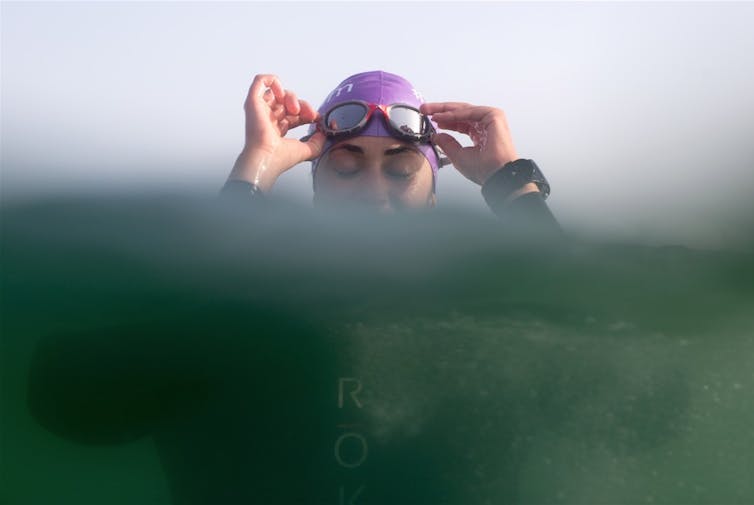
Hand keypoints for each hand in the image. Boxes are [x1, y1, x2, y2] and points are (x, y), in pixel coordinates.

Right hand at [228, 74, 325, 191]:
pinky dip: (273, 81)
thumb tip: (323, 133)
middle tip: (310, 115)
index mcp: (277, 129)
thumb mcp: (307, 150)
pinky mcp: (254, 102)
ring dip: (291, 97)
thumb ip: (318, 142)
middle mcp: (268, 119)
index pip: (294, 115)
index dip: (307, 113)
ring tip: (295, 109)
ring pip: (278, 93)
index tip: (316, 119)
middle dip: (303, 106)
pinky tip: (281, 93)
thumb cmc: (279, 158)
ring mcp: (260, 110)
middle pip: (288, 102)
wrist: (267, 157)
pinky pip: (260, 81)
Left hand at [420, 102, 518, 185]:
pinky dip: (455, 114)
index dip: (444, 120)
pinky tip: (442, 116)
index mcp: (480, 135)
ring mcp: (491, 120)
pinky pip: (470, 112)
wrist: (497, 175)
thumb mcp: (458, 156)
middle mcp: (486, 126)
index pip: (459, 123)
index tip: (430, 120)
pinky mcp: (494, 116)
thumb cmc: (484, 170)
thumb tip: (436, 135)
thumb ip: (447, 144)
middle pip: (460, 113)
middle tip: (425, 110)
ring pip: (464, 110)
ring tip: (429, 112)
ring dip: (445, 110)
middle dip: (441, 110)